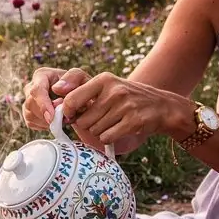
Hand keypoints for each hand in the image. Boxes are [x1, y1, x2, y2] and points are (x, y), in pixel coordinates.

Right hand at [22, 67, 90, 128]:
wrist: (78, 98)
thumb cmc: (79, 87)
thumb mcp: (80, 78)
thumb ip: (72, 78)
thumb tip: (56, 89)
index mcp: (41, 75)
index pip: (36, 90)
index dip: (43, 105)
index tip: (52, 117)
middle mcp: (30, 87)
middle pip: (31, 104)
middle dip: (47, 114)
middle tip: (64, 117)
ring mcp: (28, 101)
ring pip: (30, 115)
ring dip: (46, 121)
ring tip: (62, 118)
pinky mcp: (28, 113)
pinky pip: (32, 123)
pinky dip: (44, 125)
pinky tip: (55, 120)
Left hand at [60, 72, 191, 148]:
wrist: (162, 106)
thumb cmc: (127, 99)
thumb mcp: (107, 88)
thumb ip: (82, 94)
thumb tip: (56, 105)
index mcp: (104, 80)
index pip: (71, 99)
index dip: (67, 112)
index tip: (71, 116)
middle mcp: (114, 91)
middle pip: (82, 120)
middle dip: (87, 125)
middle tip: (100, 121)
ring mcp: (125, 106)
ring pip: (94, 131)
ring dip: (99, 132)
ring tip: (112, 123)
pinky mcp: (133, 121)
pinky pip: (107, 137)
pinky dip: (109, 139)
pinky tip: (118, 131)